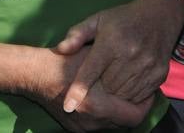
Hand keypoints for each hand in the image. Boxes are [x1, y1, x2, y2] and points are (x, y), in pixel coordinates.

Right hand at [0, 40, 149, 130]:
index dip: (146, 105)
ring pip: (113, 125)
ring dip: (120, 112)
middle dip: (133, 108)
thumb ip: (117, 69)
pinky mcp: (74, 128)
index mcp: (99, 107)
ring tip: (124, 95)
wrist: (35, 74)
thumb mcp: (94, 57)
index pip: (135, 116)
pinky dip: (106, 116)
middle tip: (140, 93)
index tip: (149, 92)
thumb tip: (139, 73)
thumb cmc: (66, 61)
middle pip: (125, 122)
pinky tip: (107, 101)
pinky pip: (99, 126)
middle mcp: (93, 123)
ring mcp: (82, 128)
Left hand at [54, 0, 183, 108]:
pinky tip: (128, 80)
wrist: (159, 15)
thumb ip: (77, 34)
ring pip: (123, 94)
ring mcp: (147, 65)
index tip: (68, 106)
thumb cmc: (122, 19)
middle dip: (100, 87)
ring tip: (114, 77)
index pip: (91, 71)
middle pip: (107, 86)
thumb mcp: (97, 20)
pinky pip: (140, 96)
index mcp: (111, 41)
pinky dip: (131, 94)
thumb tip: (60, 49)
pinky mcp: (159, 74)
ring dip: (115, 92)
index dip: (78, 90)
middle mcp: (130, 54)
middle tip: (102, 75)